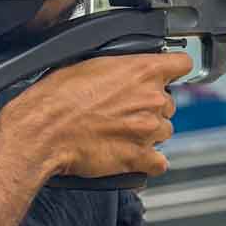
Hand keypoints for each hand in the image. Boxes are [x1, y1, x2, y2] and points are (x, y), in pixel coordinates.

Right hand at [0, 50, 192, 178]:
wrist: (42, 132)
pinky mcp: (139, 157)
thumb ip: (118, 66)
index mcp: (142, 70)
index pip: (183, 64)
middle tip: (125, 110)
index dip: (174, 70)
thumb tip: (122, 69)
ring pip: (165, 131)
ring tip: (121, 132)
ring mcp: (148, 130)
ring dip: (148, 133)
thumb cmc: (56, 98)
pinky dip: (149, 161)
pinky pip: (159, 162)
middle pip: (169, 102)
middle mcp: (152, 99)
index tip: (168, 75)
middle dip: (151, 106)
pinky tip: (131, 154)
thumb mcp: (87, 63)